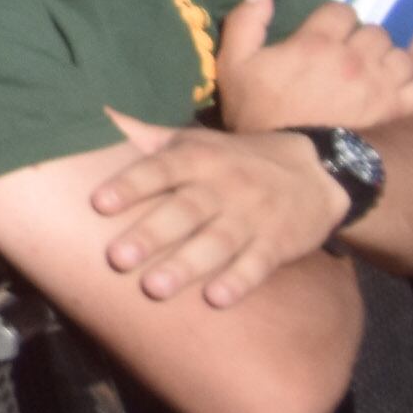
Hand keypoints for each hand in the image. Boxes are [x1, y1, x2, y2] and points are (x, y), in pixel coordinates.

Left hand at [90, 111, 348, 302]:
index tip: (98, 203)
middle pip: (185, 210)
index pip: (160, 169)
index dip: (130, 185)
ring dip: (186, 266)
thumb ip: (146, 136)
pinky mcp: (277, 244)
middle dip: (151, 235)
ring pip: (217, 242)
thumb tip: (97, 113)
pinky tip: (217, 300)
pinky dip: (239, 281)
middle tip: (116, 259)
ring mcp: (252, 217)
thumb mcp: (194, 142)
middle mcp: (223, 186)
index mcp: (198, 159)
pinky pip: (258, 264)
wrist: (315, 173)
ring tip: (154, 289)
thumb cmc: (233, 160)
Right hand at [208, 0, 412, 133]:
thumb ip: (245, 23)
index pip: (342, 10)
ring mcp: (380, 84)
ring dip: (387, 61)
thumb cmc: (258, 113)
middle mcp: (355, 57)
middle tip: (347, 57)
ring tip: (373, 74)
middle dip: (361, 40)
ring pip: (400, 55)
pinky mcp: (396, 109)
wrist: (290, 163)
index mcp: (317, 42)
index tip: (324, 35)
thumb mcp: (235, 65)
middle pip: (374, 31)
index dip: (333, 20)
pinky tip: (397, 90)